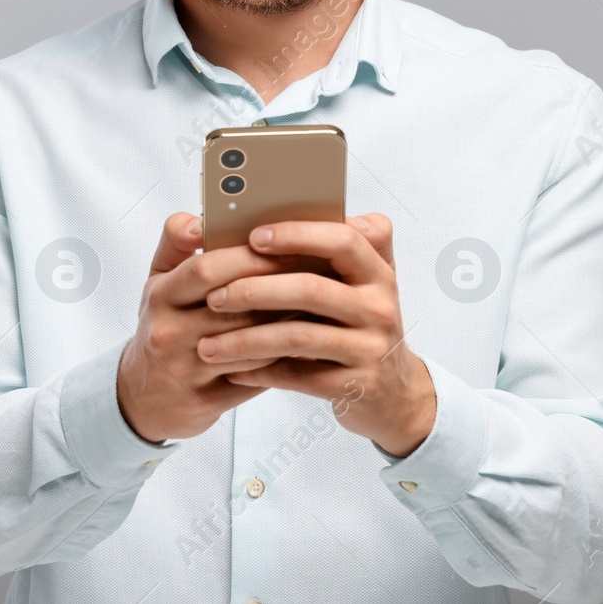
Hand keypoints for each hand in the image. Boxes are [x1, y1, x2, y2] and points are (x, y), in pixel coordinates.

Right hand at [116, 212, 295, 442]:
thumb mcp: (158, 281)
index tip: (284, 246)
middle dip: (277, 285)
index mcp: (160, 296)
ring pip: (251, 341)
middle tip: (312, 271)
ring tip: (316, 302)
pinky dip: (283, 354)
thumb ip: (176, 242)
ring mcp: (188, 369)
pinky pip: (256, 374)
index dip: (248, 257)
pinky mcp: (210, 399)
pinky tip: (304, 337)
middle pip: (234, 304)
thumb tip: (199, 218)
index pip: (205, 269)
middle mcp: (169, 332)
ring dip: (288, 321)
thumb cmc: (163, 326)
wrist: (145, 397)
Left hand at [194, 213, 437, 457]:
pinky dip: (259, 372)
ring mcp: (369, 349)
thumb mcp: (368, 284)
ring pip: (297, 337)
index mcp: (378, 274)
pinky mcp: (355, 387)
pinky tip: (232, 370)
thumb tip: (309, 208)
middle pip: (310, 289)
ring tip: (208, 344)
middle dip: (254, 290)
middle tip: (214, 296)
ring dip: (245, 339)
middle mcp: (379, 308)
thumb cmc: (363, 328)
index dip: (298, 234)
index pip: (342, 241)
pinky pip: (296, 377)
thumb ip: (347, 246)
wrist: (395, 395)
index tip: (253, 237)